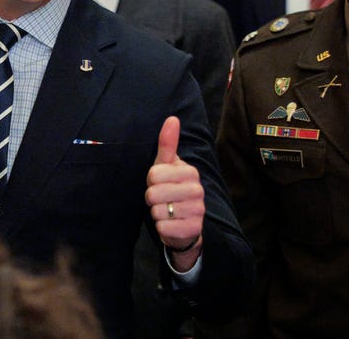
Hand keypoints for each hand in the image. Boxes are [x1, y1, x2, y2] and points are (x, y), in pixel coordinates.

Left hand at [145, 116, 203, 269]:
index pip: (153, 174)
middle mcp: (197, 190)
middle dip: (151, 199)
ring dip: (156, 214)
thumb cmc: (171, 189)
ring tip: (167, 212)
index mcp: (190, 172)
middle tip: (162, 200)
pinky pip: (163, 228)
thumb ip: (167, 143)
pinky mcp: (193, 230)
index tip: (160, 184)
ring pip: (157, 211)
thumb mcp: (166, 166)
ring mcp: (198, 211)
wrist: (184, 223)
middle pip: (153, 193)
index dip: (151, 181)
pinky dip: (161, 228)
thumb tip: (172, 118)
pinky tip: (170, 224)